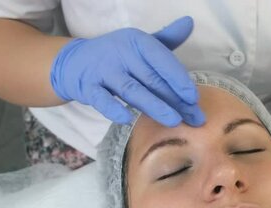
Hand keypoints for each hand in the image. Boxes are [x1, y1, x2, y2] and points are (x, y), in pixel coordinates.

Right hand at [50, 16, 203, 126]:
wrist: (75, 62)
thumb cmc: (117, 55)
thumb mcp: (140, 43)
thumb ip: (166, 38)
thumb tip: (189, 22)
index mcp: (137, 42)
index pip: (162, 59)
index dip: (179, 78)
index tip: (194, 97)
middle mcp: (121, 53)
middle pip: (152, 79)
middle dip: (175, 100)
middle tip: (195, 118)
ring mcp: (104, 70)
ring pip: (132, 90)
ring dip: (154, 106)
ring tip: (174, 121)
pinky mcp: (88, 87)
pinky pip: (101, 99)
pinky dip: (113, 108)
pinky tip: (127, 119)